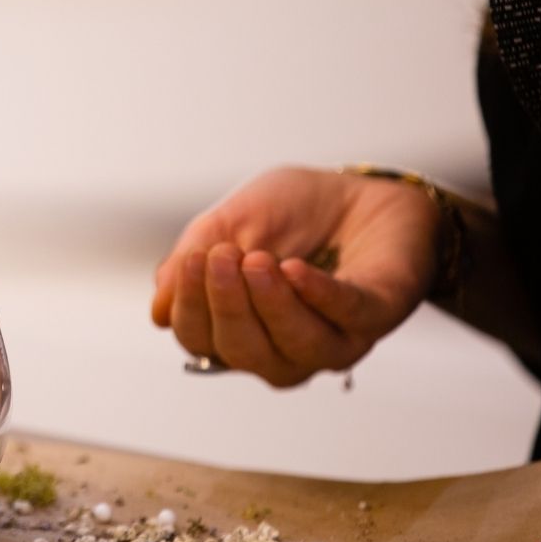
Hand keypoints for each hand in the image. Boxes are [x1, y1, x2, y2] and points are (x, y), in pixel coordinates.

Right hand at [150, 167, 440, 386]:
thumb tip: (161, 310)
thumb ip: (192, 260)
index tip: (194, 260)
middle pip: (244, 352)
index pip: (201, 340)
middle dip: (227, 306)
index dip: (192, 308)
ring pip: (297, 347)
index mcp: (239, 330)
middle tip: (222, 257)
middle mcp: (283, 348)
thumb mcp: (229, 223)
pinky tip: (295, 270)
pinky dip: (319, 296)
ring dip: (271, 305)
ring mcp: (333, 338)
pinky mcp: (380, 313)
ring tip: (257, 261)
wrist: (358, 189)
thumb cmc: (291, 213)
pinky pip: (348, 317)